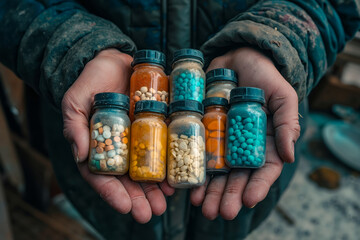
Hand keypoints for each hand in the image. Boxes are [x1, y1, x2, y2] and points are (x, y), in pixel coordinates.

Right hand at [62, 49, 173, 222]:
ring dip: (156, 188)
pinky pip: (163, 149)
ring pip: (148, 169)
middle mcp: (121, 148)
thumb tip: (79, 155)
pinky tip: (176, 177)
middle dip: (140, 198)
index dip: (113, 194)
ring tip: (166, 202)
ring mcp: (139, 139)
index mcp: (99, 148)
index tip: (126, 207)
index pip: (103, 177)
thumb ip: (75, 127)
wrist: (112, 62)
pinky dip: (169, 164)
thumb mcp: (75, 102)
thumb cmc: (89, 83)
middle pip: (129, 180)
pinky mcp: (155, 126)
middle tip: (151, 213)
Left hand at [191, 47, 300, 219]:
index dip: (257, 187)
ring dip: (208, 191)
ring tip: (201, 206)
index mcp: (265, 144)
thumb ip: (288, 123)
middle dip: (228, 196)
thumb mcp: (283, 96)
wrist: (238, 59)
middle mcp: (241, 148)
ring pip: (215, 173)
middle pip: (236, 178)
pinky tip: (186, 184)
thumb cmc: (264, 77)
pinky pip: (197, 154)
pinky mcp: (202, 132)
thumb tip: (290, 155)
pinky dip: (192, 170)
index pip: (263, 172)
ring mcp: (221, 141)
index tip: (248, 200)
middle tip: (219, 212)